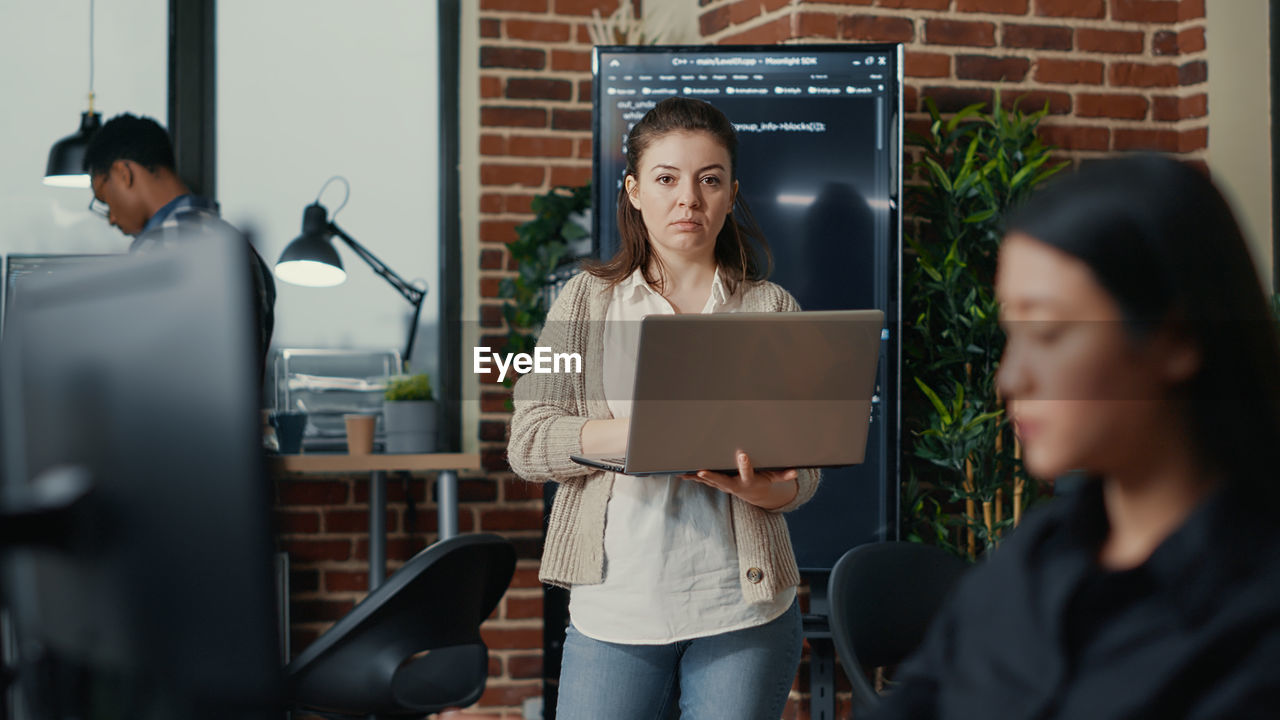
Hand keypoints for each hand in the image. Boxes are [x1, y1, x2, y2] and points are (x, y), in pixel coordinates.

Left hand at [682, 450, 798, 509]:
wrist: (754, 494)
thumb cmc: (764, 480)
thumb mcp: (774, 477)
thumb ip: (783, 474)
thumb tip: (796, 472)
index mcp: (748, 481)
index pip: (747, 472)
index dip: (745, 464)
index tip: (743, 454)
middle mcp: (733, 485)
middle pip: (721, 481)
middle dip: (712, 476)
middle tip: (701, 471)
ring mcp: (723, 486)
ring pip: (708, 481)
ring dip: (695, 477)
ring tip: (683, 471)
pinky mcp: (716, 484)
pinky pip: (701, 480)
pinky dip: (690, 476)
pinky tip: (679, 472)